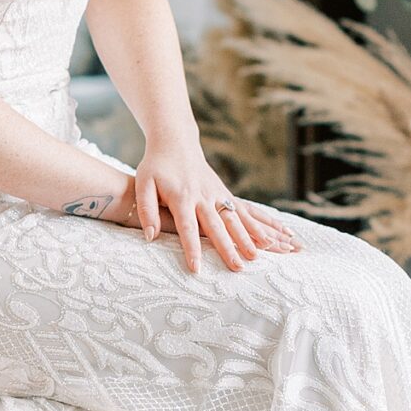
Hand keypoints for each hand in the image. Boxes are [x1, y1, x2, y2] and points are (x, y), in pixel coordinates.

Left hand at [118, 143, 302, 273]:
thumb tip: (150, 237)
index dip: (192, 248)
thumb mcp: (143, 183)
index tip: (197, 268)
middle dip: (227, 248)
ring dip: (247, 238)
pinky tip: (267, 239)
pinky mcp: (224, 193)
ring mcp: (217, 194)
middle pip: (217, 226)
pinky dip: (256, 225)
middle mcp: (203, 196)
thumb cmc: (156, 165)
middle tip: (237, 268)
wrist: (176, 141)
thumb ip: (146, 210)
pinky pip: (243, 211)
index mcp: (182, 196)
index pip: (188, 227)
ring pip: (235, 219)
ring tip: (255, 257)